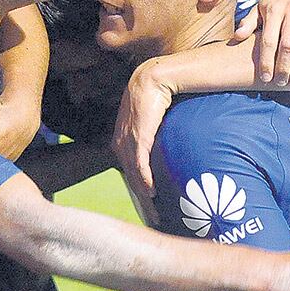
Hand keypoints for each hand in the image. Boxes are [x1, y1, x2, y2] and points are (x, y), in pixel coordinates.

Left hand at [111, 59, 173, 208]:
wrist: (156, 75)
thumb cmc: (158, 94)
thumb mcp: (151, 117)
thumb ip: (153, 134)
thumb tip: (168, 147)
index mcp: (122, 135)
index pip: (127, 165)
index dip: (137, 184)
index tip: (148, 201)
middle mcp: (121, 137)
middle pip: (129, 173)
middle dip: (141, 196)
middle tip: (153, 215)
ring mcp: (128, 135)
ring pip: (133, 170)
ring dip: (144, 192)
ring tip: (154, 209)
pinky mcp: (138, 133)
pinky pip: (140, 161)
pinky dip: (144, 177)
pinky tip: (151, 190)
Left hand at [235, 0, 289, 86]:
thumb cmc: (277, 2)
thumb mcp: (260, 9)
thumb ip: (249, 23)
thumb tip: (236, 37)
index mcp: (273, 11)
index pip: (268, 40)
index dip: (266, 61)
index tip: (265, 78)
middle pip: (287, 44)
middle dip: (283, 66)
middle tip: (281, 83)